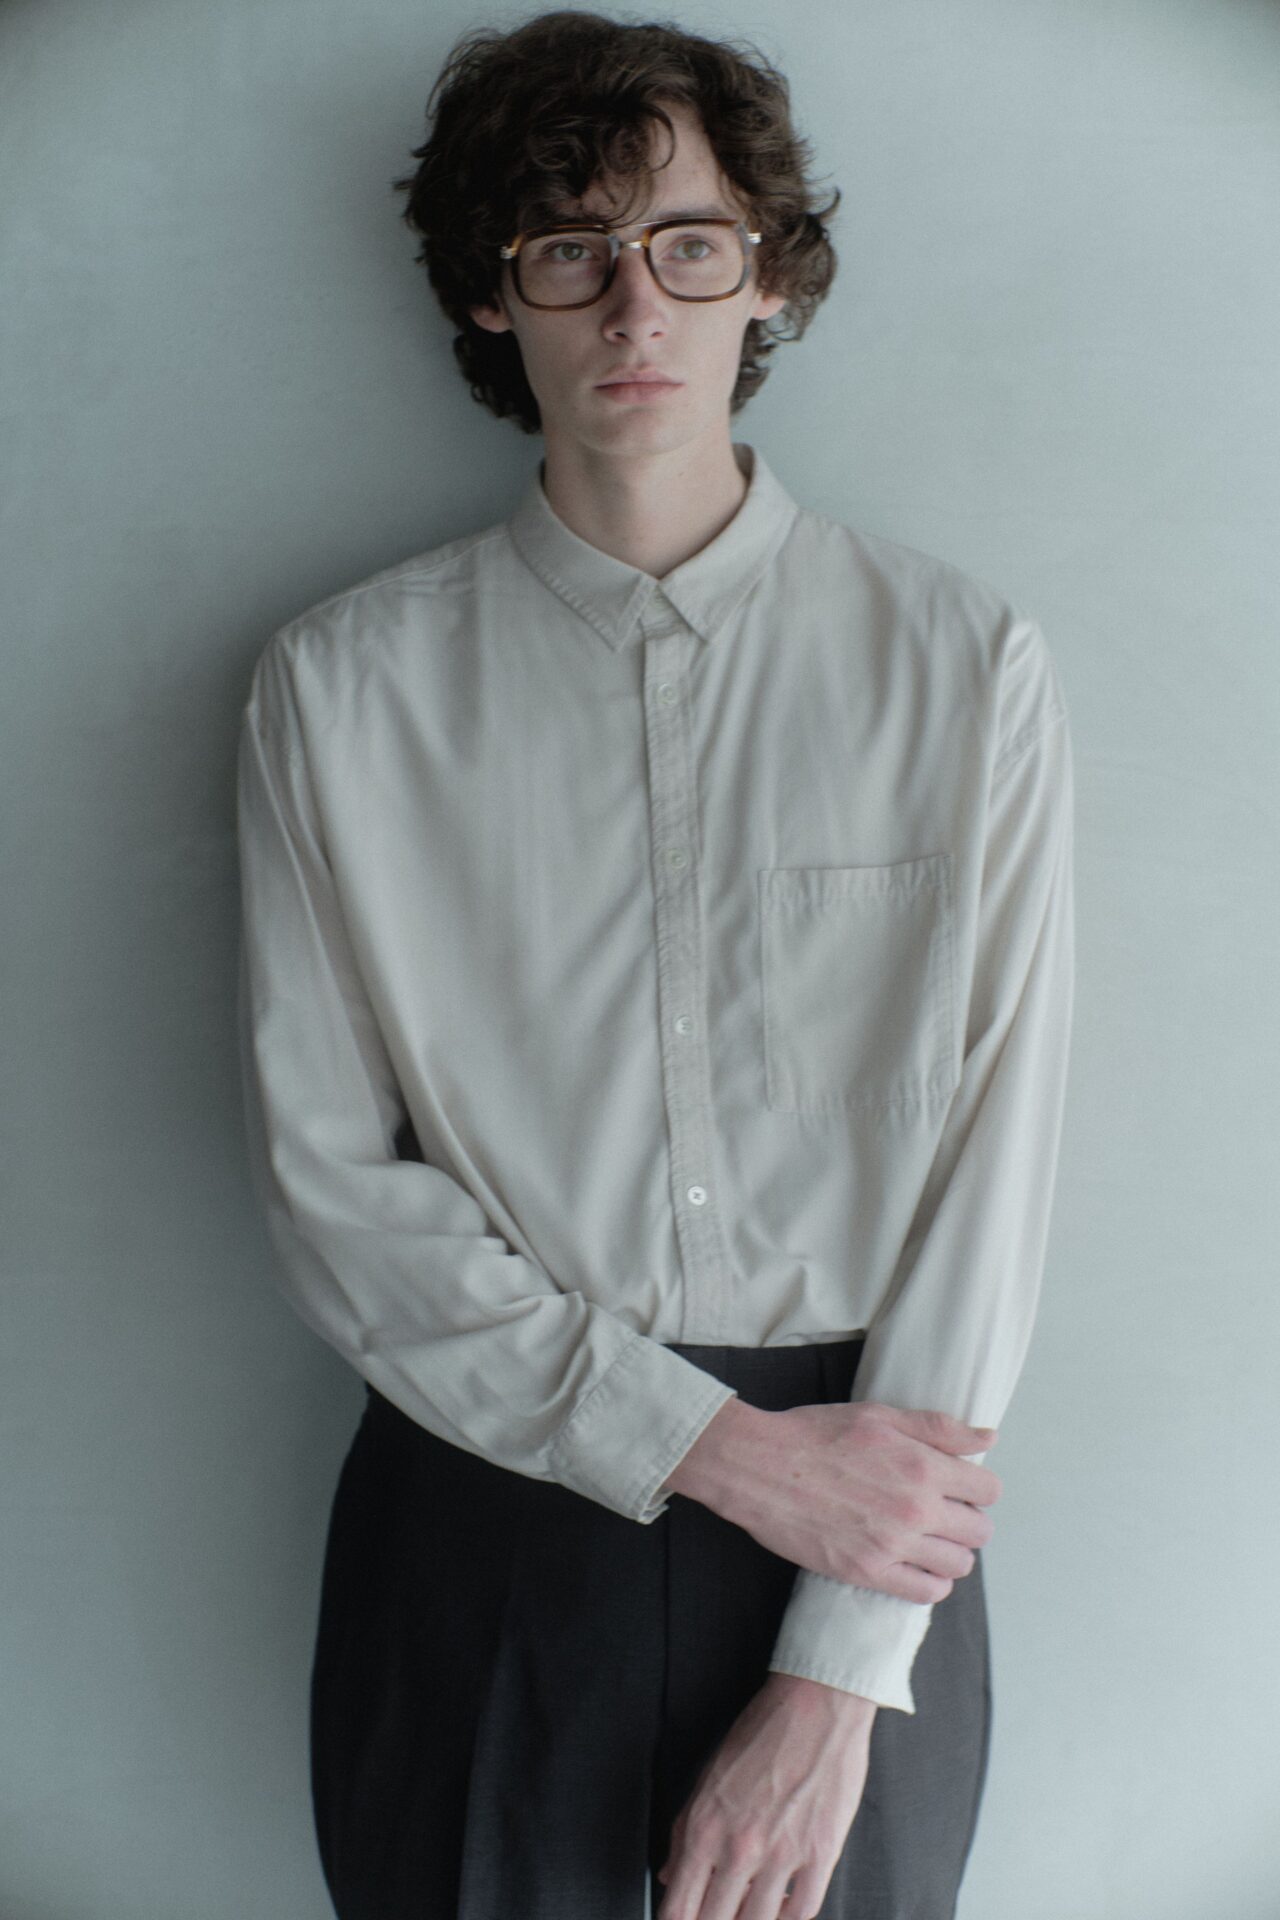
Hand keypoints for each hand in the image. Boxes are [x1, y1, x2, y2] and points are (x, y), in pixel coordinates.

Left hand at [654, 1671, 875, 1919]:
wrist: (815, 1704)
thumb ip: (685, 1831)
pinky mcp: (821, 1852)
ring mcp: (782, 1854)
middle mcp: (740, 1847)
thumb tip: (672, 1872)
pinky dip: (789, 1917)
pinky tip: (782, 1906)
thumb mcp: (709, 1775)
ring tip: (748, 1912)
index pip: (678, 1908)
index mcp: (705, 1828)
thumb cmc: (764, 1731)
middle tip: (716, 1914)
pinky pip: (803, 1910)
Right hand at [664, 1398, 999, 1603]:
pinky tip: (914, 1562)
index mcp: (922, 1467)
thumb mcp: (880, 1415)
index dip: (978, 1485)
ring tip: (928, 1537)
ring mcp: (892, 1546)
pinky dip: (930, 1581)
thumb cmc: (815, 1434)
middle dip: (967, 1519)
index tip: (960, 1484)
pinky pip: (926, 1592)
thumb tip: (989, 1437)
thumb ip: (939, 1428)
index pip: (988, 1490)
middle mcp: (915, 1511)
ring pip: (958, 1565)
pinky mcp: (867, 1572)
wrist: (759, 1466)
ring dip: (951, 1551)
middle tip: (942, 1510)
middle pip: (979, 1531)